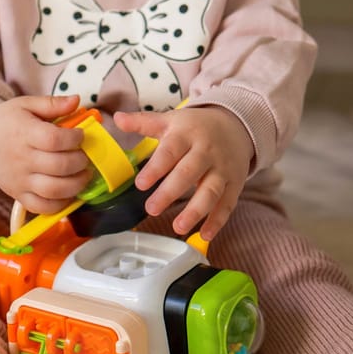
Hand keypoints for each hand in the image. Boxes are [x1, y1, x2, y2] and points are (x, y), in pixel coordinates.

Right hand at [0, 94, 90, 212]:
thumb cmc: (7, 121)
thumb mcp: (26, 104)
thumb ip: (52, 103)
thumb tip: (76, 100)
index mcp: (24, 133)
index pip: (54, 140)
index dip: (74, 138)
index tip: (80, 135)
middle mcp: (21, 159)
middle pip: (58, 166)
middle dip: (80, 161)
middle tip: (85, 156)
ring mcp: (19, 180)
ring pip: (53, 190)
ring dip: (76, 185)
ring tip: (84, 175)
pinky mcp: (18, 195)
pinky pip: (42, 207)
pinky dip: (61, 204)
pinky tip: (69, 191)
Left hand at [113, 105, 253, 240]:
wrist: (235, 124)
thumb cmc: (195, 127)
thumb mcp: (170, 120)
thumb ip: (143, 123)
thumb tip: (117, 118)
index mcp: (186, 134)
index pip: (170, 152)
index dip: (156, 168)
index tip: (140, 184)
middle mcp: (206, 151)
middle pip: (189, 172)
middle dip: (170, 192)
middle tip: (151, 209)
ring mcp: (222, 168)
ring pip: (210, 191)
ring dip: (195, 211)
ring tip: (178, 227)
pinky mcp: (234, 183)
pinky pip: (227, 203)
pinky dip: (217, 220)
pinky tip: (205, 235)